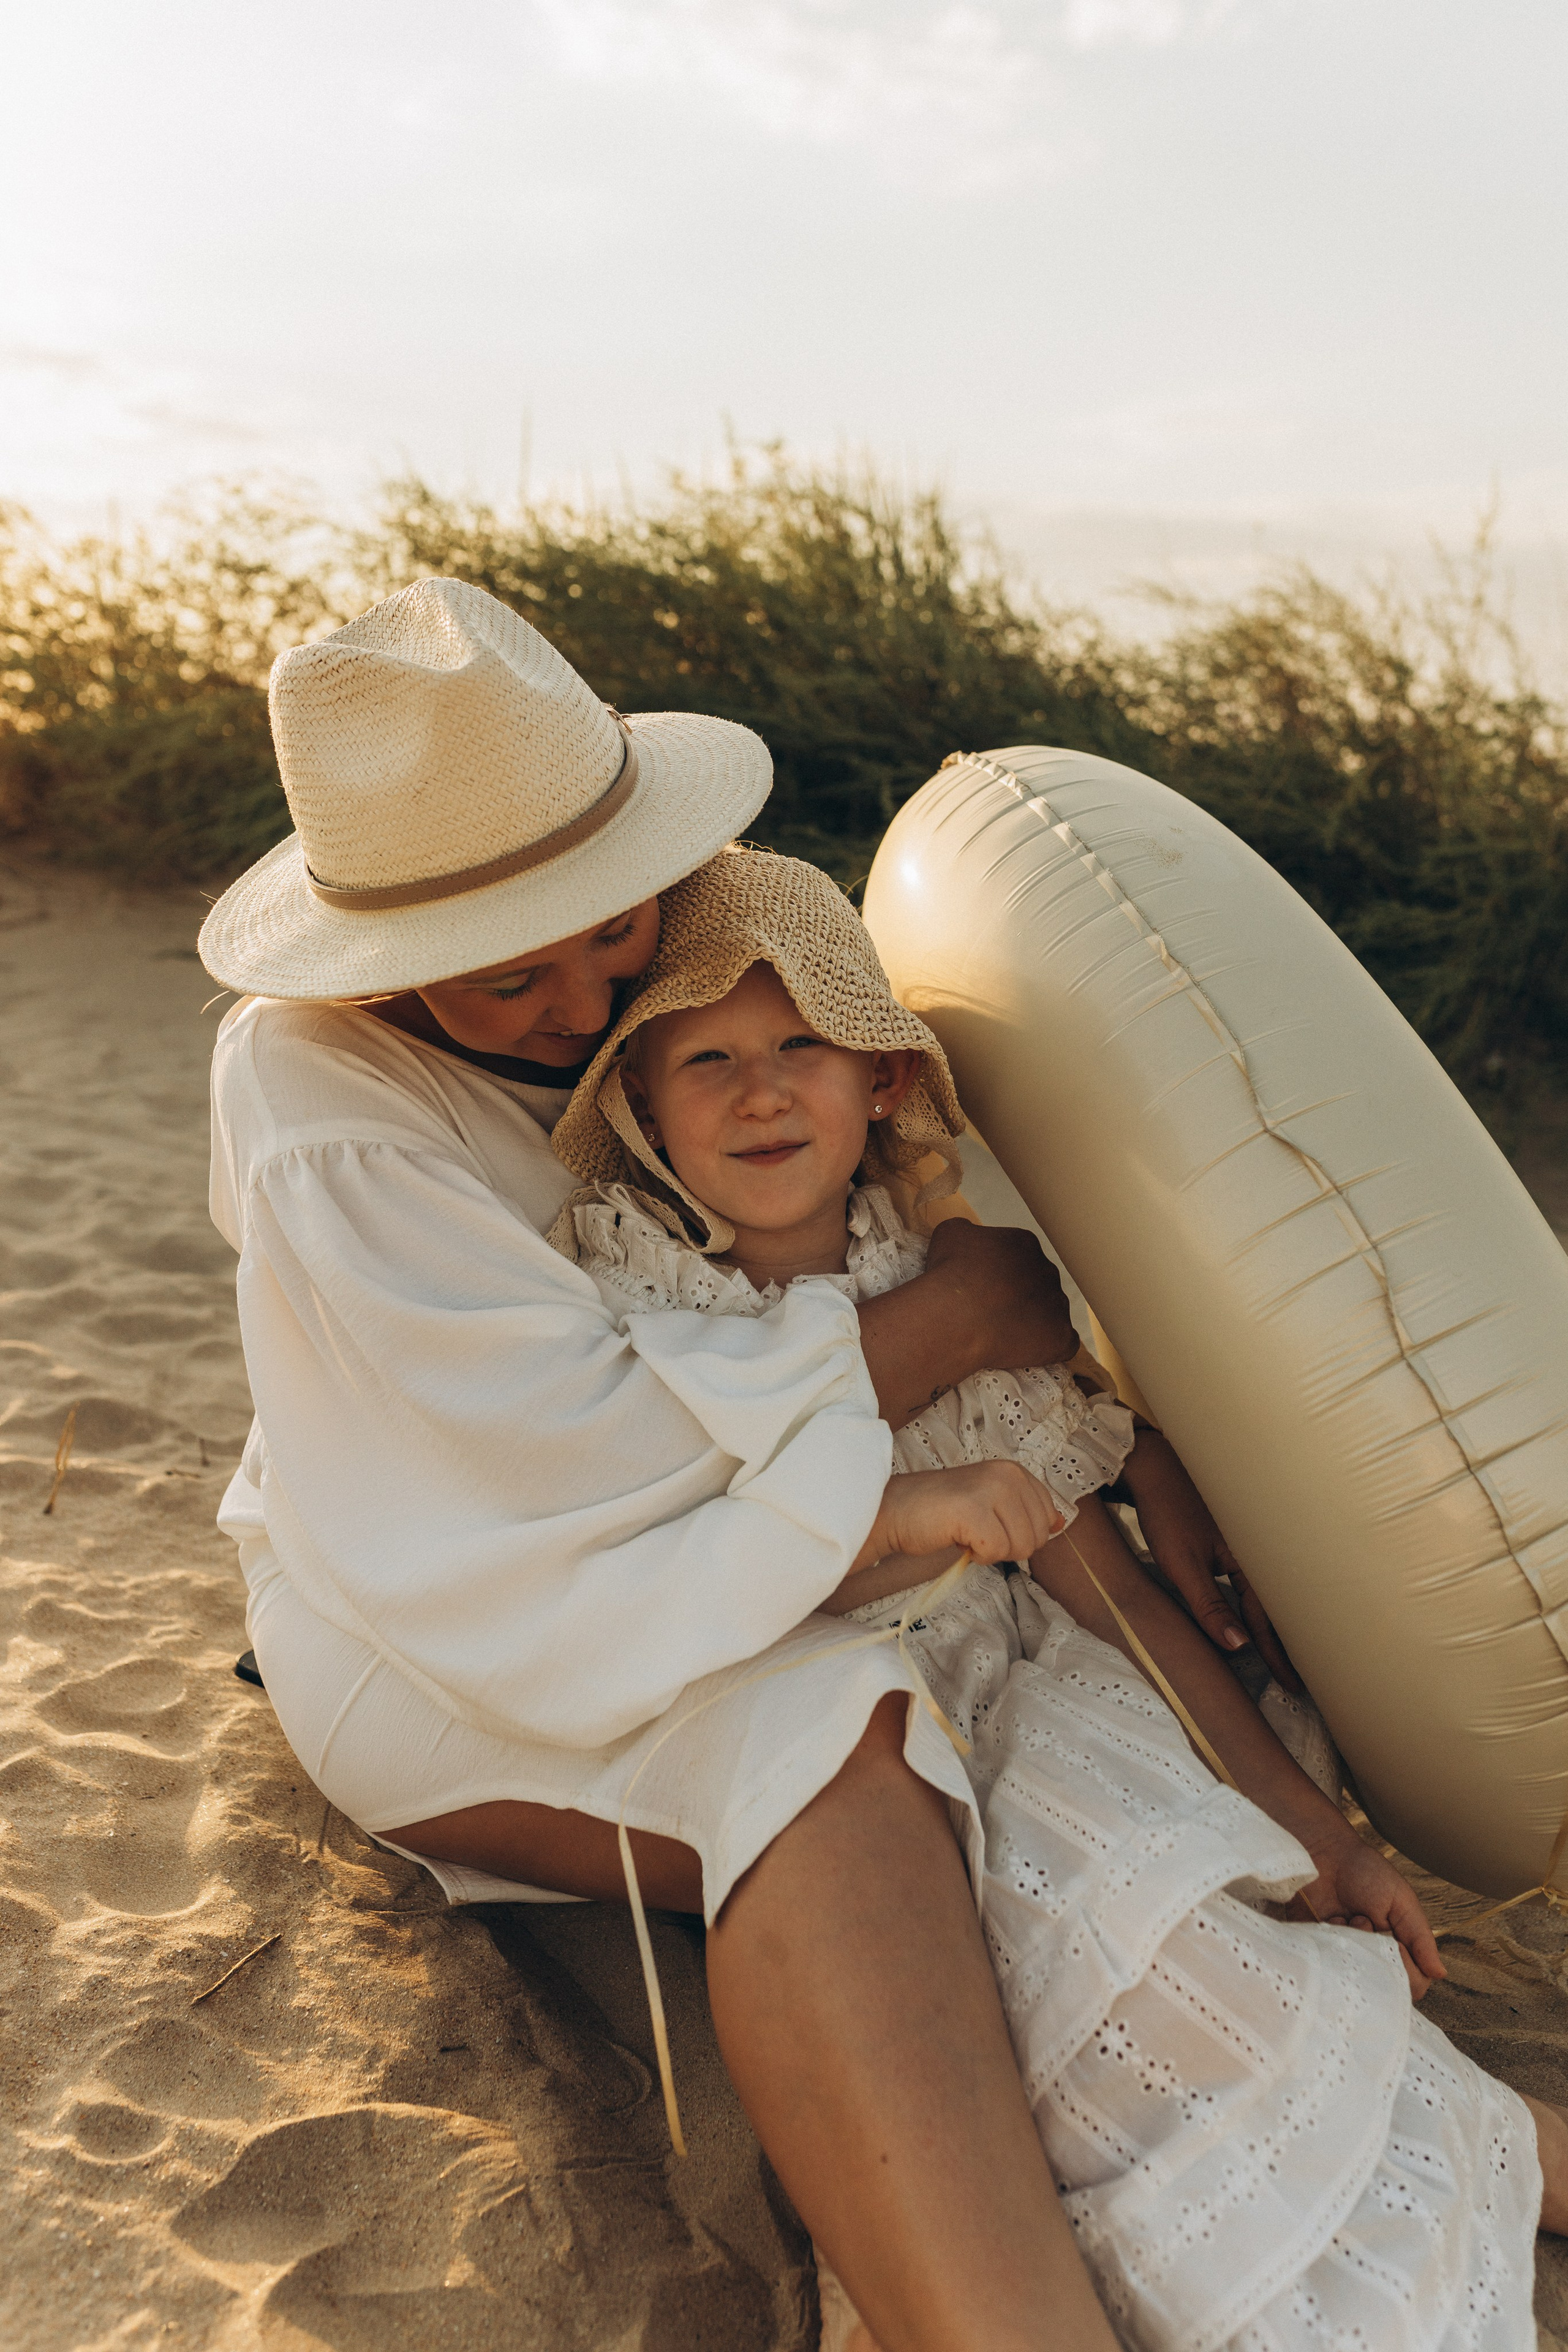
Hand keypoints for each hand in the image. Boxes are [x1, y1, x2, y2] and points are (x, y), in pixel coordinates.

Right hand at [857, 1462, 1063, 1572]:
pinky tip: (959, 1540)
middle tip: (977, 1533)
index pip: (1047, 1515)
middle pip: (1037, 1536)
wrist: (897, 1510)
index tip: (992, 1525)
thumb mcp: (991, 1503)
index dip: (1022, 1532)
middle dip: (1009, 1546)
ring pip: (1021, 1546)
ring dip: (993, 1551)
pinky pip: (996, 1551)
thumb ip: (1025, 1510)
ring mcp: (990, 1490)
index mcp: (1013, 1471)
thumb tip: (1059, 1524)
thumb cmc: (941, 1511)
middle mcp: (1007, 1474)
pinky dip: (978, 1556)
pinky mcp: (973, 1510)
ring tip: (968, 1534)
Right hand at [924, 1220, 1077, 1375]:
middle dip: (1019, 1297)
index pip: (1019, 1257)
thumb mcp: (950, 1233)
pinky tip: (1025, 1351)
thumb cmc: (949, 1275)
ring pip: (1051, 1313)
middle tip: (991, 1313)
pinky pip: (1063, 1343)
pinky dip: (1047, 1348)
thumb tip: (973, 1236)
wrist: (956, 1318)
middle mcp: (1048, 1270)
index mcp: (1025, 1244)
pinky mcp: (1062, 1338)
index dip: (1000, 1275)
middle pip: (1038, 1284)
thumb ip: (969, 1231)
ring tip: (1002, 1335)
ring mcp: (1058, 1305)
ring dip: (1033, 1322)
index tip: (983, 1288)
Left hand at [1119, 1430, 1302, 1693]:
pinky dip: (1264, 1599)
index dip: (1278, 1655)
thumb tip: (1239, 1647)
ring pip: (1270, 1591)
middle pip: (1279, 1606)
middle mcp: (1258, 1549)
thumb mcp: (1182, 1566)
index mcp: (1250, 1558)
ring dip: (1279, 1622)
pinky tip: (1266, 1610)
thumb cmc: (1165, 1513)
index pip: (1266, 1620)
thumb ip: (1209, 1607)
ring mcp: (1250, 1539)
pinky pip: (1258, 1575)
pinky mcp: (1238, 1533)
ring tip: (1294, 1651)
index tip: (1292, 1686)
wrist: (1153, 1467)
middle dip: (1291, 1642)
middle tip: (1304, 1677)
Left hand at [1292, 1828, 1444, 1999]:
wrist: (1324, 1855)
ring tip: (1351, 1918)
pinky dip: (1333, 1942)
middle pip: (1387, 1986)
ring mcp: (1350, 1955)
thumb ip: (1421, 1938)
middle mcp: (1376, 1957)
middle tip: (1368, 1922)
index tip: (1394, 1940)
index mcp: (1401, 1947)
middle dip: (1378, 1954)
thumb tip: (1440, 1974)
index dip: (1407, 1967)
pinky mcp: (1325, 1951)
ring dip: (1356, 1946)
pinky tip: (1332, 1920)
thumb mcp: (1402, 1901)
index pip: (1416, 1982)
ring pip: (1360, 1978)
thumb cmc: (1367, 1874)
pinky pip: (1332, 1966)